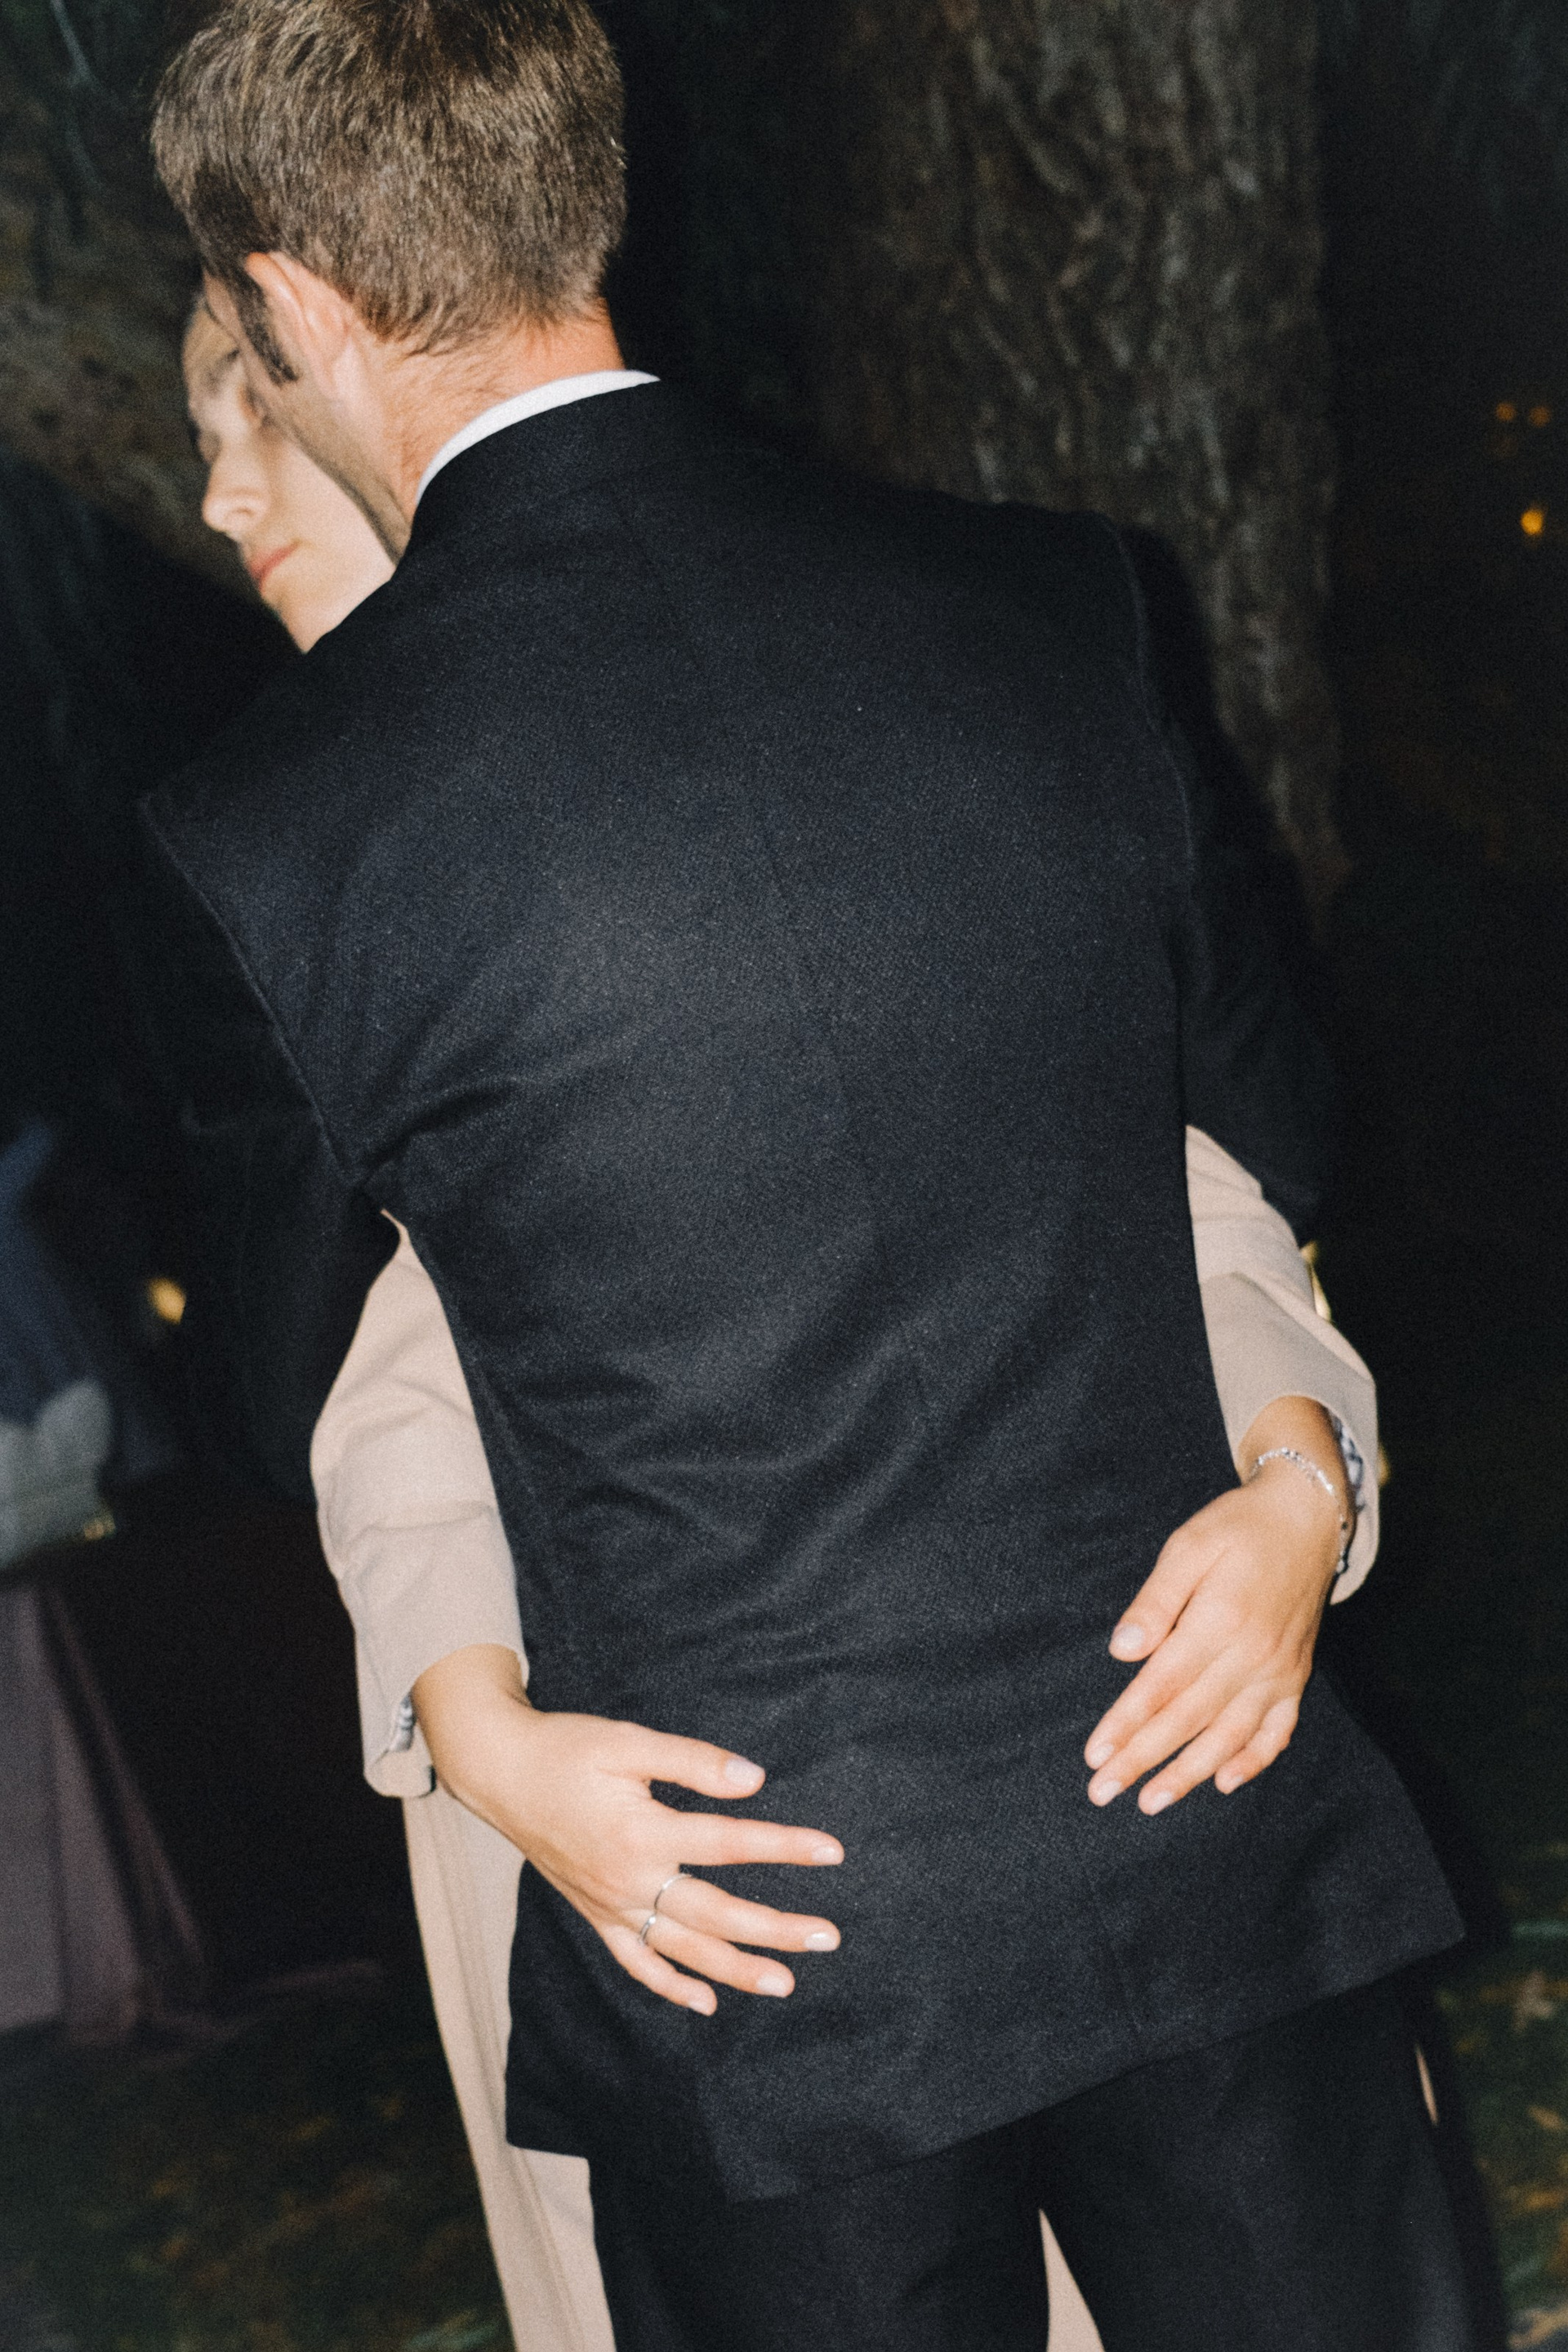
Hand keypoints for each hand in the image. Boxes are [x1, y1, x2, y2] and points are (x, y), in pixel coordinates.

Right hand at [411, 1645, 842, 2014]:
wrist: (500, 1772)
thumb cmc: (566, 1748)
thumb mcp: (628, 1741)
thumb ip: (692, 1761)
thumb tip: (754, 1780)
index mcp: (642, 1833)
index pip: (730, 1844)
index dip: (784, 1847)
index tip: (832, 1851)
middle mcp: (629, 1880)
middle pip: (716, 1914)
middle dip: (776, 1929)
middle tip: (828, 1937)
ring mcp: (611, 1905)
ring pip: (683, 1950)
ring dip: (736, 1969)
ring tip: (785, 1983)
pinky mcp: (595, 1915)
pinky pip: (637, 1963)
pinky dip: (671, 1986)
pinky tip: (707, 2001)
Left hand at [1082, 1397, 1349, 1814]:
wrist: (1306, 1517)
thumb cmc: (1237, 1528)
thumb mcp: (1189, 1546)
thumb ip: (1155, 1600)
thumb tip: (1121, 1651)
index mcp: (1221, 1621)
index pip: (1162, 1686)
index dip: (1126, 1724)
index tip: (1094, 1755)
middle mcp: (1253, 1655)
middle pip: (1188, 1719)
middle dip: (1142, 1760)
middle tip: (1102, 1791)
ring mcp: (1279, 1671)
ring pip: (1230, 1735)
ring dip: (1189, 1773)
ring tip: (1150, 1802)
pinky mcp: (1296, 1676)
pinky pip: (1278, 1730)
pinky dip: (1254, 1760)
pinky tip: (1226, 1783)